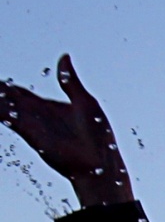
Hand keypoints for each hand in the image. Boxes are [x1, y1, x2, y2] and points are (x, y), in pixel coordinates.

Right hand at [0, 55, 132, 206]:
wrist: (99, 164)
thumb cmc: (97, 137)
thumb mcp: (84, 101)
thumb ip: (70, 81)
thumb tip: (64, 58)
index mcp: (47, 108)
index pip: (20, 94)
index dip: (7, 87)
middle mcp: (36, 117)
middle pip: (8, 99)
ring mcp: (33, 125)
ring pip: (6, 106)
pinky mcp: (32, 133)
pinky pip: (11, 118)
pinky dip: (2, 111)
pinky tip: (1, 107)